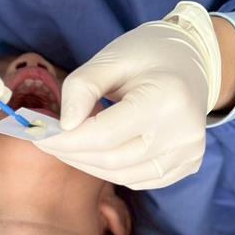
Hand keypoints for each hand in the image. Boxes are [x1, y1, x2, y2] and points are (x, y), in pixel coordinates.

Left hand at [37, 1, 224, 189]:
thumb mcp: (111, 57)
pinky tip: (98, 150)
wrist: (194, 61)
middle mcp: (183, 134)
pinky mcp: (186, 165)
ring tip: (69, 144)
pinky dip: (111, 169)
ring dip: (88, 164)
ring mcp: (188, 154)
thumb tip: (62, 127)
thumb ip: (82, 87)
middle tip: (47, 140)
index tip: (39, 135)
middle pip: (112, 160)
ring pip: (122, 176)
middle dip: (72, 153)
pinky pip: (138, 180)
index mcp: (166, 100)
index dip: (67, 141)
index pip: (105, 135)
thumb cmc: (149, 54)